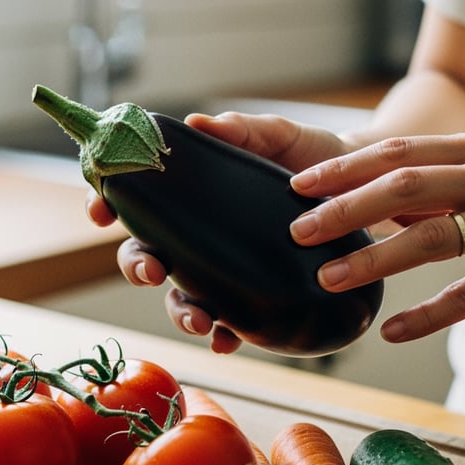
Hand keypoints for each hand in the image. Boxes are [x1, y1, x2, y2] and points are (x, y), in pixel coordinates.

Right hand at [89, 110, 351, 352]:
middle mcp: (200, 235)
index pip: (138, 199)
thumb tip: (199, 123)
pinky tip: (228, 341)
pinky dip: (223, 336)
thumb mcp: (280, 137)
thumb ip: (243, 129)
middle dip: (139, 267)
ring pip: (183, 296)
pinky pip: (229, 324)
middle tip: (154, 271)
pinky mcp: (255, 296)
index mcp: (195, 194)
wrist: (365, 192)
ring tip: (198, 318)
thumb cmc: (313, 158)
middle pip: (148, 254)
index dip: (108, 204)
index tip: (99, 212)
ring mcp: (224, 270)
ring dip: (181, 311)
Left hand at [288, 129, 464, 341]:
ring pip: (428, 239)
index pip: (399, 151)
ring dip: (372, 260)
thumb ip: (452, 180)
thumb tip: (386, 199)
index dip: (345, 168)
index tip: (298, 183)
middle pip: (402, 186)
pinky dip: (426, 314)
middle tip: (296, 230)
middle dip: (342, 208)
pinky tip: (392, 332)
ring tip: (328, 280)